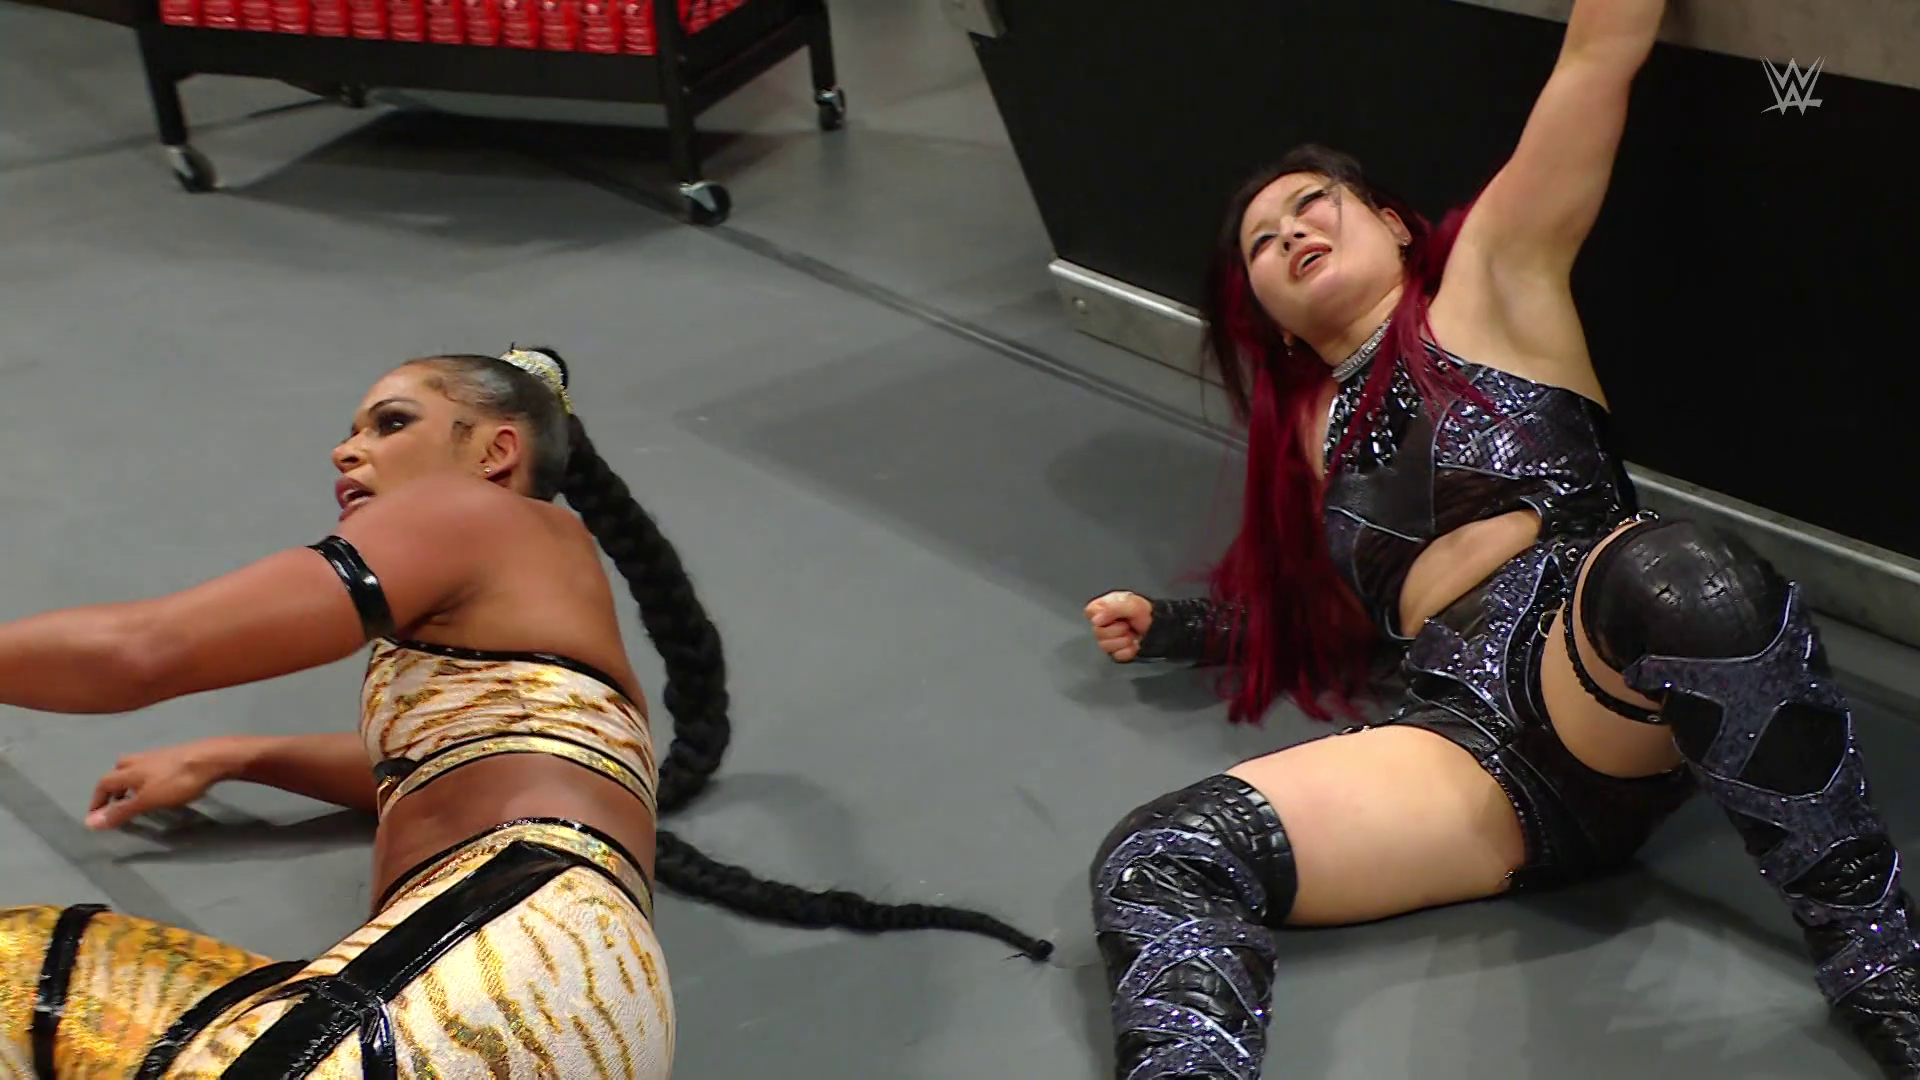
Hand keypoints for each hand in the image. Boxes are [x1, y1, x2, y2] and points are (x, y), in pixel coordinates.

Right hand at [87, 737, 240, 829]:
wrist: (213, 758)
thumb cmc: (178, 781)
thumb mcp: (147, 800)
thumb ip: (121, 811)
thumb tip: (88, 822)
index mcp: (129, 770)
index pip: (103, 783)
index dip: (97, 799)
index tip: (96, 815)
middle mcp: (141, 759)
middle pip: (119, 770)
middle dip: (113, 786)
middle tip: (116, 803)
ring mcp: (160, 755)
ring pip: (137, 766)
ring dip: (131, 781)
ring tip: (137, 797)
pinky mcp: (178, 755)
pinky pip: (155, 766)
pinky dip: (149, 778)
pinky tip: (162, 786)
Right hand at [1085, 591, 1152, 662]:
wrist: (1158, 627)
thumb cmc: (1144, 612)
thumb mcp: (1131, 603)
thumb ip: (1111, 608)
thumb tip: (1096, 621)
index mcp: (1102, 608)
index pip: (1090, 613)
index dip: (1103, 616)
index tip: (1116, 614)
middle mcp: (1102, 624)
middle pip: (1097, 633)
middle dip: (1117, 630)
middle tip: (1128, 625)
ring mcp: (1107, 640)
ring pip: (1105, 646)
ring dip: (1123, 640)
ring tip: (1131, 634)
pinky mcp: (1115, 652)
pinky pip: (1116, 656)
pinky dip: (1128, 650)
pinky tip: (1133, 644)